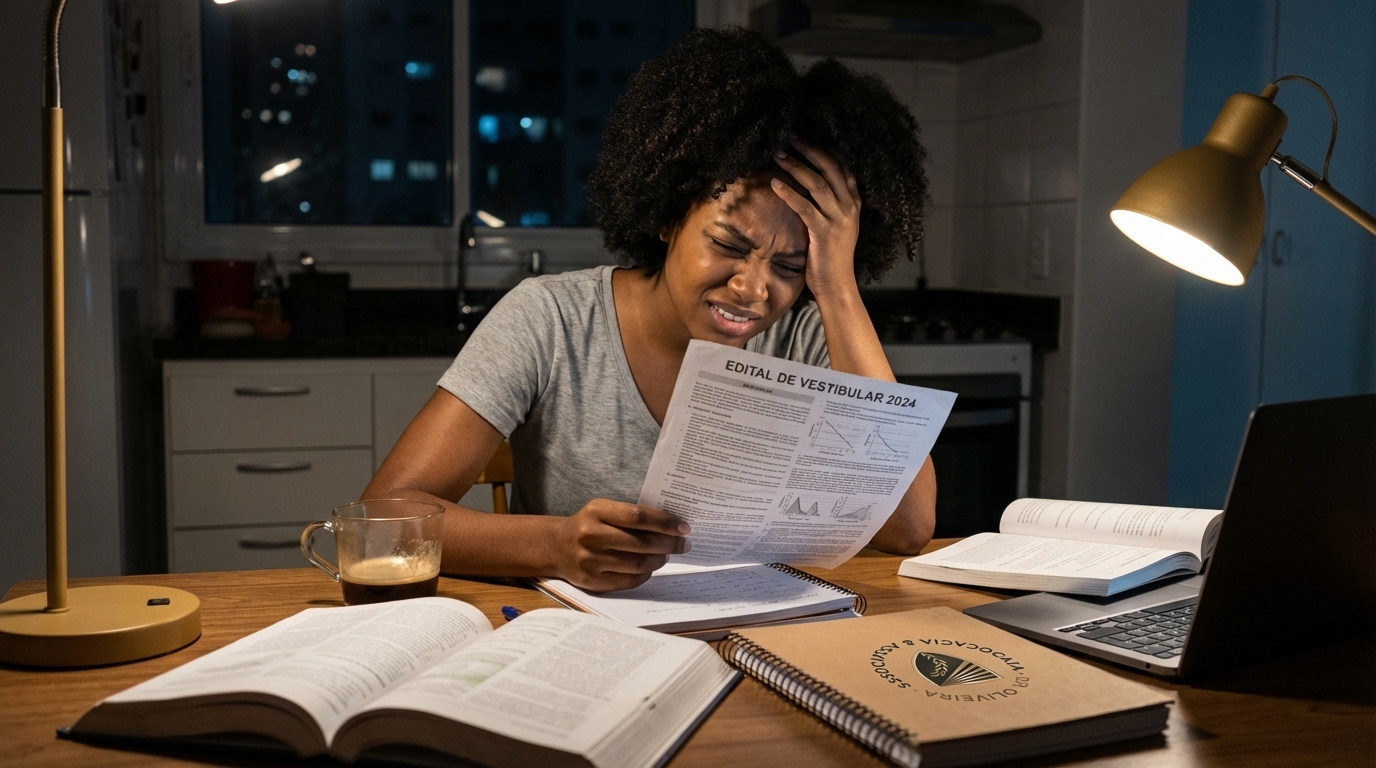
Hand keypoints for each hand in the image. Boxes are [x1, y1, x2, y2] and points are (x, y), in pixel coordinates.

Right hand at [554, 500, 690, 591]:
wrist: (556, 547)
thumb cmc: (589, 525)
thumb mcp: (603, 511)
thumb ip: (630, 516)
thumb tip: (670, 526)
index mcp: (596, 511)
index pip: (638, 516)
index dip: (664, 522)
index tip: (684, 527)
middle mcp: (591, 535)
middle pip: (641, 542)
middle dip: (668, 543)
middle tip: (683, 544)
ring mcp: (590, 560)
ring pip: (638, 564)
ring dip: (659, 559)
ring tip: (667, 554)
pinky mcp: (592, 581)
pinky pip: (629, 580)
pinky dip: (646, 574)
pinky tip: (650, 566)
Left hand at [771, 140, 861, 299]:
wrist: (837, 285)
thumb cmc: (832, 257)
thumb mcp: (838, 226)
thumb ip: (830, 206)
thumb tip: (811, 186)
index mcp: (854, 203)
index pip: (843, 167)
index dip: (825, 150)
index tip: (807, 139)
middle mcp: (849, 207)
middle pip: (830, 168)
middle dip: (809, 150)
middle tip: (790, 138)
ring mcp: (838, 219)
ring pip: (816, 183)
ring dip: (796, 166)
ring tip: (778, 155)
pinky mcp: (823, 231)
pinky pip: (804, 206)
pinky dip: (788, 192)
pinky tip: (775, 183)